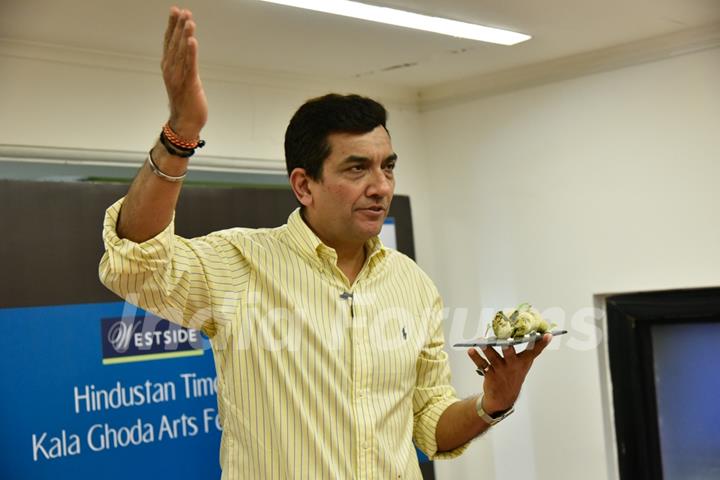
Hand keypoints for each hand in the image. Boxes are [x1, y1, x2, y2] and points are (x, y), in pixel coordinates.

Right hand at [162, 6, 207, 138]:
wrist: (185, 122)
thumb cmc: (185, 102)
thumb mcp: (182, 79)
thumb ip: (182, 65)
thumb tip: (186, 50)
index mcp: (168, 67)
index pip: (169, 41)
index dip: (172, 26)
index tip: (175, 11)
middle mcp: (171, 69)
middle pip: (174, 43)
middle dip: (179, 26)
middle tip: (183, 10)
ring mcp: (178, 77)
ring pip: (181, 52)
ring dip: (185, 35)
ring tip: (189, 21)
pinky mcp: (189, 84)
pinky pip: (190, 65)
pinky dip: (190, 52)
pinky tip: (192, 41)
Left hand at [467, 334, 551, 413]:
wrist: (504, 397)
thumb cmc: (514, 374)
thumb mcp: (524, 364)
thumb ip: (529, 349)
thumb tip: (540, 332)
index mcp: (523, 362)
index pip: (534, 351)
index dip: (541, 343)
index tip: (548, 335)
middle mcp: (513, 365)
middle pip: (510, 355)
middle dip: (507, 348)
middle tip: (505, 340)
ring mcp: (501, 370)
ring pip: (493, 358)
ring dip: (486, 349)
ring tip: (480, 341)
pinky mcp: (490, 374)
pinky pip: (481, 364)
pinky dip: (475, 357)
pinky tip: (470, 350)